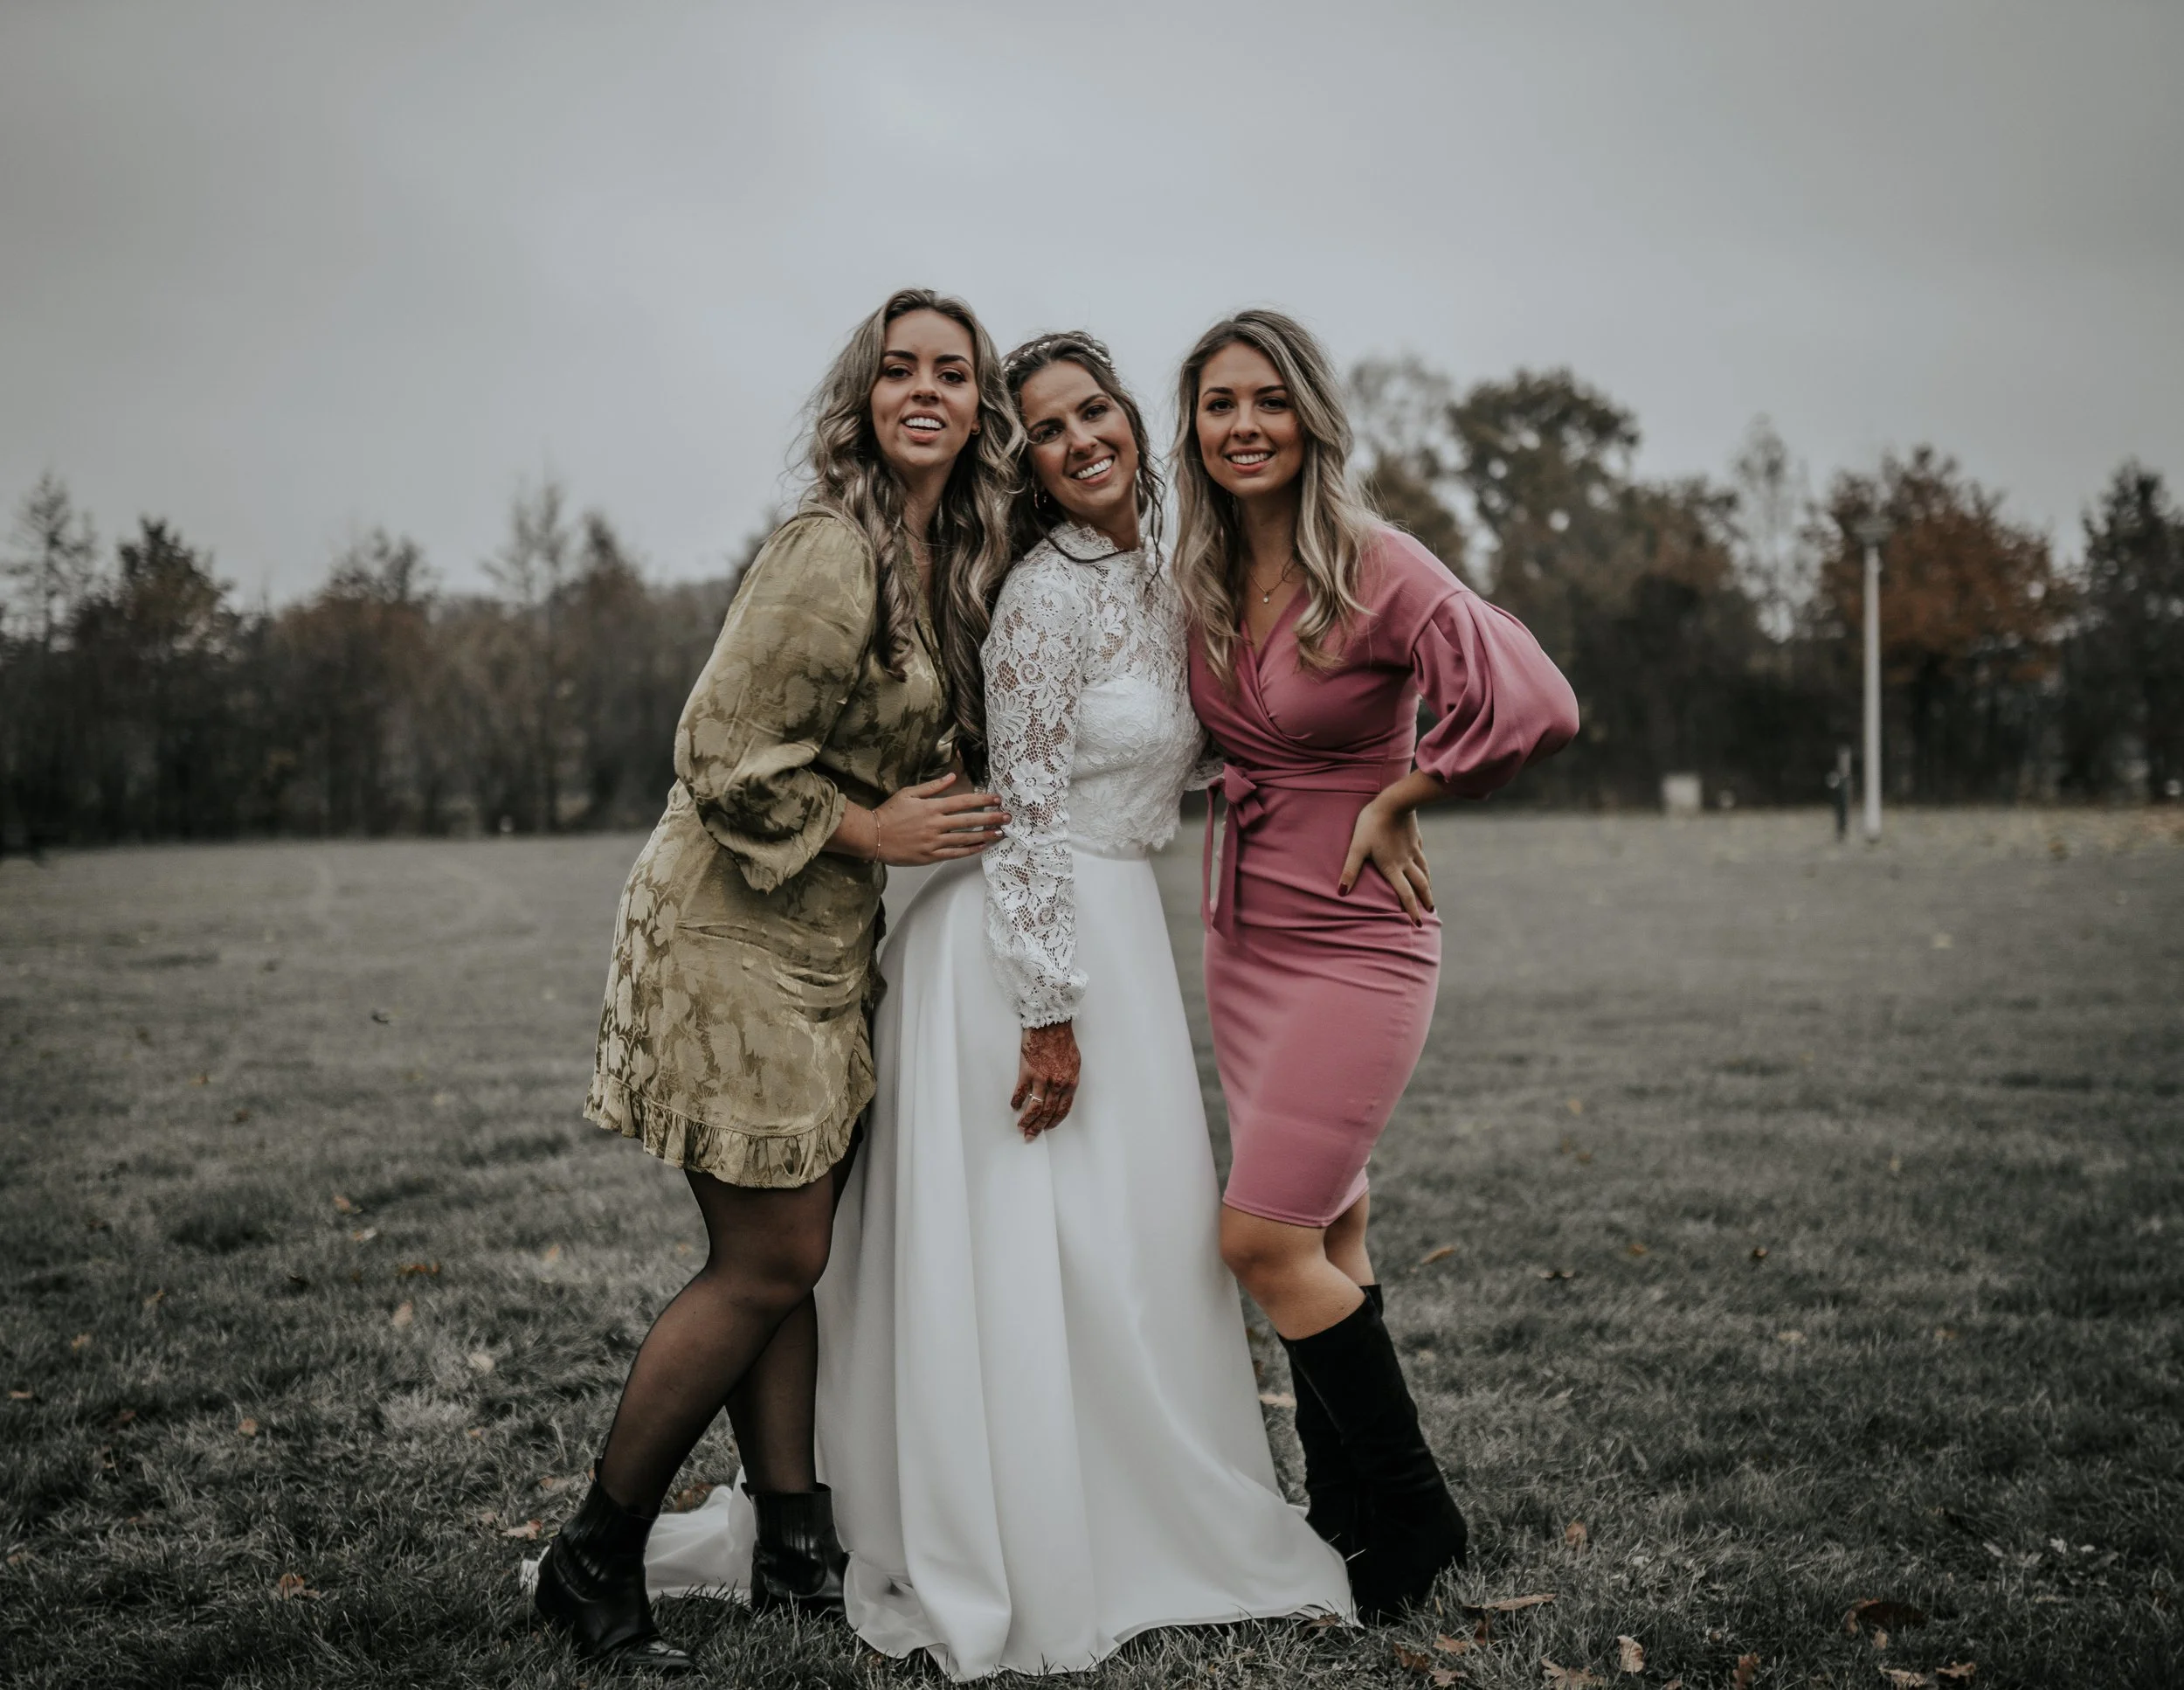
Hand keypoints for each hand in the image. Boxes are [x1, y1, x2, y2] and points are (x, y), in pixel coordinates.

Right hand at [874, 773, 1006, 865]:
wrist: (872, 836)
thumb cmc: (889, 813)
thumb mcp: (909, 793)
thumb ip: (932, 786)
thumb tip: (952, 777)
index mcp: (932, 807)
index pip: (964, 802)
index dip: (983, 800)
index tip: (997, 800)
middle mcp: (935, 824)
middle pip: (969, 821)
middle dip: (990, 818)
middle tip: (1007, 817)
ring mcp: (933, 842)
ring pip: (965, 839)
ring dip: (984, 836)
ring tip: (1000, 833)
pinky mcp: (929, 856)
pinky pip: (954, 853)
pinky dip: (969, 850)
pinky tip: (981, 847)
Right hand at [1011, 1021, 1079, 1139]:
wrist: (1050, 1023)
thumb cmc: (1063, 1040)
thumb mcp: (1074, 1062)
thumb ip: (1068, 1079)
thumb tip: (1062, 1092)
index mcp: (1070, 1083)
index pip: (1063, 1110)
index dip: (1054, 1122)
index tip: (1047, 1128)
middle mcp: (1057, 1084)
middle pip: (1047, 1112)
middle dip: (1038, 1127)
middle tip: (1030, 1136)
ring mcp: (1042, 1079)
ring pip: (1034, 1107)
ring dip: (1027, 1120)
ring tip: (1021, 1127)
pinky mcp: (1027, 1072)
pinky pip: (1020, 1092)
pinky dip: (1016, 1101)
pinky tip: (1014, 1106)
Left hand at [1338, 797, 1434, 926]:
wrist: (1394, 802)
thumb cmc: (1371, 824)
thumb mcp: (1357, 848)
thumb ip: (1350, 870)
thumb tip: (1341, 893)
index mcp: (1392, 867)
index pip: (1404, 894)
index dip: (1411, 910)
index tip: (1417, 923)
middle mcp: (1406, 862)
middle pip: (1420, 885)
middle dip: (1425, 900)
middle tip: (1430, 912)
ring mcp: (1413, 850)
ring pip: (1424, 871)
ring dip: (1428, 885)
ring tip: (1430, 893)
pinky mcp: (1415, 838)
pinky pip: (1421, 855)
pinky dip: (1424, 864)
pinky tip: (1422, 863)